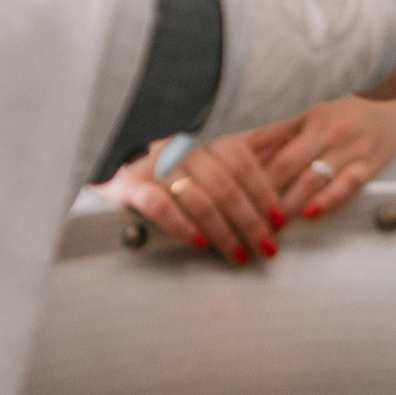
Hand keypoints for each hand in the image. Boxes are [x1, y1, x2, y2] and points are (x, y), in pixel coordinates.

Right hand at [99, 132, 282, 265]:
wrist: (109, 154)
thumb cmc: (170, 162)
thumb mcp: (208, 150)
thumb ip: (246, 150)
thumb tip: (286, 149)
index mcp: (206, 138)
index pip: (244, 164)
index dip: (265, 193)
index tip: (280, 221)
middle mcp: (184, 148)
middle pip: (226, 187)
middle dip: (251, 222)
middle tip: (267, 247)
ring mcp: (157, 165)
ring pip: (199, 200)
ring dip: (224, 233)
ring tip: (239, 255)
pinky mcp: (132, 185)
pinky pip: (161, 207)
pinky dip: (182, 227)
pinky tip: (200, 244)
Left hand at [248, 92, 395, 222]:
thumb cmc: (348, 111)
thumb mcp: (311, 116)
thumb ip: (279, 136)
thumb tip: (243, 155)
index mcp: (311, 119)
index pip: (275, 151)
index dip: (254, 176)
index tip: (235, 195)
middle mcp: (331, 133)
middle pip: (290, 167)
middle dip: (267, 195)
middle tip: (248, 216)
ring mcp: (352, 150)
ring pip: (315, 180)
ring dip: (291, 205)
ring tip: (272, 224)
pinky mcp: (371, 166)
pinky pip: (347, 186)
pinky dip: (327, 202)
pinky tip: (310, 215)